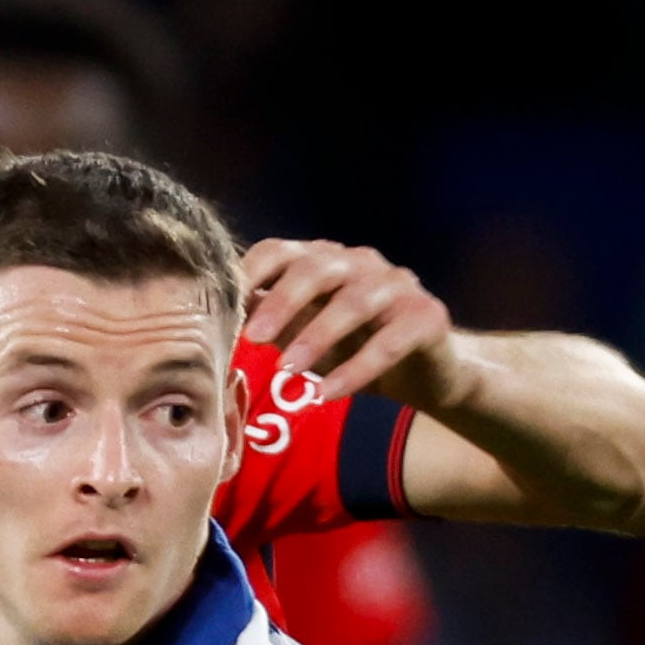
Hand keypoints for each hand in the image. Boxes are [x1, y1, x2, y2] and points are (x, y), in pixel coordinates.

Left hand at [240, 238, 460, 409]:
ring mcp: (397, 285)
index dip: (248, 274)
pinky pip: (389, 342)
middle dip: (281, 302)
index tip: (222, 308)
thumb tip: (218, 321)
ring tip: (288, 370)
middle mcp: (360, 263)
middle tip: (252, 338)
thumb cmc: (355, 348)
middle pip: (316, 268)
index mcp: (324, 260)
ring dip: (316, 337)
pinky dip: (355, 370)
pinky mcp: (426, 316)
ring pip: (354, 302)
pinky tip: (328, 393)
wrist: (426, 372)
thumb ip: (270, 322)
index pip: (279, 251)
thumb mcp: (305, 335)